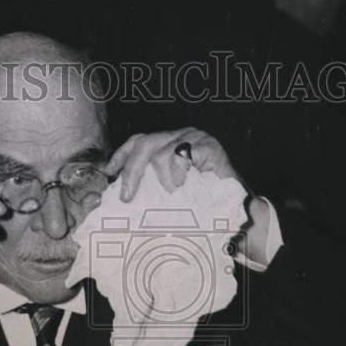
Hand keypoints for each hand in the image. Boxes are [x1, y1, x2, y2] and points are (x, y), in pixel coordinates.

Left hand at [105, 128, 241, 202]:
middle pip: (145, 143)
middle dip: (131, 170)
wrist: (237, 209)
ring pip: (161, 151)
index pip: (139, 141)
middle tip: (127, 196)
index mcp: (170, 143)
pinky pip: (182, 155)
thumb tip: (119, 193)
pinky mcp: (210, 147)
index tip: (109, 171)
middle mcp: (182, 136)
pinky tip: (179, 186)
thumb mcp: (169, 193)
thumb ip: (149, 186)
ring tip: (169, 194)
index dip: (122, 155)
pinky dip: (176, 173)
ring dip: (160, 178)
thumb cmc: (202, 203)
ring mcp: (197, 138)